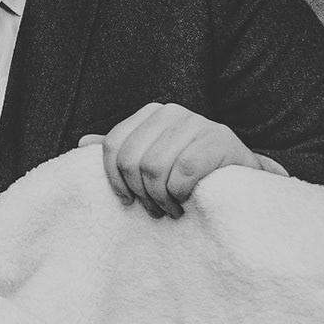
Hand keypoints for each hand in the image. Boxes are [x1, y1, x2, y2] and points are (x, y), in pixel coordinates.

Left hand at [80, 103, 272, 217]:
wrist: (242, 181)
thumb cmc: (191, 174)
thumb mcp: (154, 160)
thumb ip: (122, 151)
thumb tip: (81, 143)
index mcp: (152, 114)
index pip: (114, 145)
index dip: (114, 179)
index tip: (127, 201)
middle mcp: (172, 112)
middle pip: (132, 159)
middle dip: (140, 193)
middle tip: (153, 210)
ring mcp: (198, 122)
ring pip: (154, 167)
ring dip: (160, 198)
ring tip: (170, 209)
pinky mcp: (220, 139)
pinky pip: (183, 172)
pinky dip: (180, 194)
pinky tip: (186, 202)